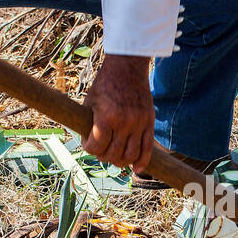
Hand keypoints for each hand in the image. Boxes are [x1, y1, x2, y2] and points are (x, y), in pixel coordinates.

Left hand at [82, 54, 154, 173]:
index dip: (89, 148)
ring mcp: (139, 123)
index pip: (96, 147)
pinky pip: (148, 148)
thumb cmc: (105, 84)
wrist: (127, 68)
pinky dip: (142, 162)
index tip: (88, 144)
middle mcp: (124, 122)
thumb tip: (90, 146)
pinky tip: (136, 169)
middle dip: (104, 156)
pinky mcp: (149, 122)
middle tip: (101, 150)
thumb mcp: (90, 102)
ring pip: (131, 156)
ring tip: (115, 157)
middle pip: (113, 154)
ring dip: (121, 161)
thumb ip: (89, 124)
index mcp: (106, 116)